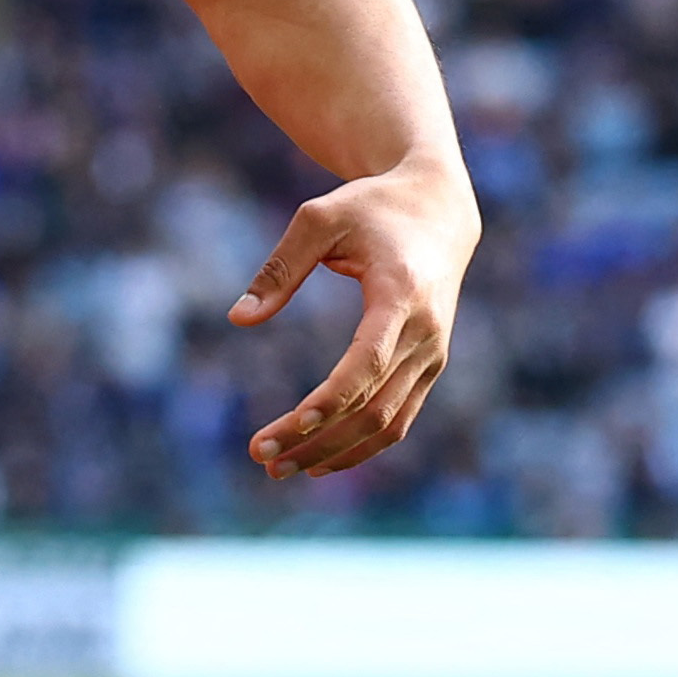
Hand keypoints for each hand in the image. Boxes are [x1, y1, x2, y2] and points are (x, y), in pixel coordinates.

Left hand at [229, 157, 476, 478]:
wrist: (439, 212)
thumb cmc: (371, 209)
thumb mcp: (319, 219)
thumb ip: (280, 268)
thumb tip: (238, 317)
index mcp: (402, 295)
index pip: (368, 360)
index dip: (334, 397)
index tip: (294, 422)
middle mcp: (425, 334)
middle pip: (372, 405)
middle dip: (317, 437)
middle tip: (261, 455)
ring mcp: (433, 356)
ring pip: (387, 423)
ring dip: (335, 452)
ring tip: (280, 468)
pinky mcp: (429, 367)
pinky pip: (398, 419)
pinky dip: (362, 446)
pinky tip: (320, 460)